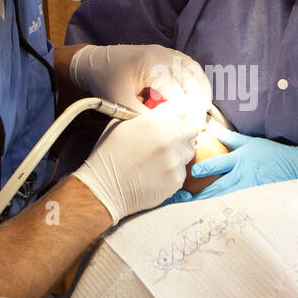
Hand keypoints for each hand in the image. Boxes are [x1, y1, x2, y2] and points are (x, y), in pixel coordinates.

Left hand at [70, 44, 211, 116]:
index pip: (176, 91)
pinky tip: (197, 94)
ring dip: (201, 88)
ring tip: (203, 108)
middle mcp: (161, 55)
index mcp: (150, 66)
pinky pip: (188, 64)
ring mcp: (164, 52)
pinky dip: (196, 79)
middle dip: (198, 100)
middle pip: (191, 77)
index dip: (183, 111)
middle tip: (200, 121)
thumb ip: (143, 115)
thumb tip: (167, 127)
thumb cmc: (105, 82)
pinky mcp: (165, 54)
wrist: (93, 62)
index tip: (186, 128)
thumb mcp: (121, 103)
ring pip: (193, 68)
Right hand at [72, 102, 197, 224]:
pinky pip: (182, 172)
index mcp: (155, 121)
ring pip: (188, 153)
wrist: (105, 189)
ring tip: (158, 160)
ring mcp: (175, 161)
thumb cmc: (110, 155)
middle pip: (192, 131)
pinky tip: (155, 174)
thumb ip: (150, 115)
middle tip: (168, 142)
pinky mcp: (176, 181)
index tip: (176, 120)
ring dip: (178, 154)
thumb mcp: (123, 124)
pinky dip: (173, 172)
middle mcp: (169, 139)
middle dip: (182, 134)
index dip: (179, 115)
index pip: (182, 109)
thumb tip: (169, 111)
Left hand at [170, 127, 297, 201]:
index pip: (219, 164)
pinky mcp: (254, 201)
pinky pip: (234, 208)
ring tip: (189, 210)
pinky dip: (221, 213)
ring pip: (223, 201)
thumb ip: (229, 137)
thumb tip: (211, 126)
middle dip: (198, 196)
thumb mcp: (251, 143)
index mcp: (240, 160)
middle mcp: (243, 177)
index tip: (193, 172)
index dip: (204, 169)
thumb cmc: (273, 154)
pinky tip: (210, 217)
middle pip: (216, 189)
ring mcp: (248, 191)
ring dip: (206, 206)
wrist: (297, 168)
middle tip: (181, 199)